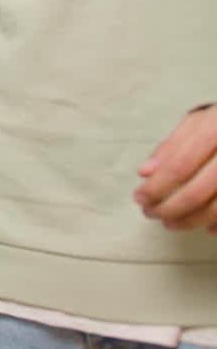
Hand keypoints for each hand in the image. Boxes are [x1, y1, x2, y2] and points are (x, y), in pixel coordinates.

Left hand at [135, 104, 216, 231]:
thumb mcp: (198, 122)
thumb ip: (171, 146)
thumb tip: (145, 173)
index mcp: (216, 130)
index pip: (180, 166)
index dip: (156, 187)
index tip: (139, 198)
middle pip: (197, 192)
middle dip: (169, 208)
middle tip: (150, 213)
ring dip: (190, 221)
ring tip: (170, 223)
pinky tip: (204, 227)